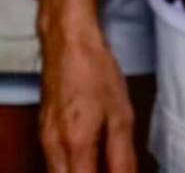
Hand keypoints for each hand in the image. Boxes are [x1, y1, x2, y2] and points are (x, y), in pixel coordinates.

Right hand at [40, 26, 137, 172]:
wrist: (69, 42)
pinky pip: (54, 163)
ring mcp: (45, 141)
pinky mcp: (43, 133)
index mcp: (76, 145)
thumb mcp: (121, 113)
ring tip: (103, 163)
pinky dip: (71, 167)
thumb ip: (123, 155)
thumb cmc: (95, 70)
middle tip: (110, 167)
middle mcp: (54, 149)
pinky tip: (88, 156)